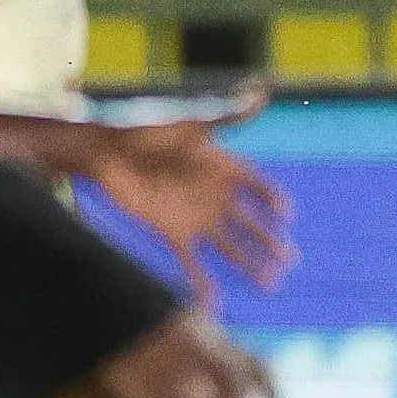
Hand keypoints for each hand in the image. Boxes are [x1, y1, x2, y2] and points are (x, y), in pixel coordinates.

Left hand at [85, 84, 293, 299]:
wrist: (106, 154)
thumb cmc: (147, 132)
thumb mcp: (191, 125)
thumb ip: (228, 116)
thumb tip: (264, 91)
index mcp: (222, 168)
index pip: (257, 186)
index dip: (273, 201)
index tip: (286, 215)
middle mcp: (212, 196)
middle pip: (249, 224)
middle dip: (270, 242)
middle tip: (289, 261)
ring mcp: (193, 217)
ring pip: (229, 248)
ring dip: (249, 266)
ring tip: (271, 284)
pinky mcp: (171, 233)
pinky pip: (191, 264)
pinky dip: (201, 285)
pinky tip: (213, 306)